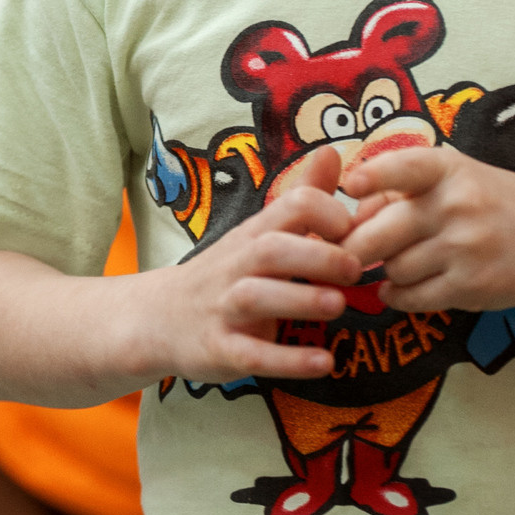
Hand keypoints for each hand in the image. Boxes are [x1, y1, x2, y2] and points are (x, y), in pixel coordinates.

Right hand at [131, 148, 362, 383]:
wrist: (158, 318)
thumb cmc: (227, 272)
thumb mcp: (260, 232)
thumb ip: (302, 198)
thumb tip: (334, 151)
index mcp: (255, 234)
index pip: (291, 205)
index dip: (327, 211)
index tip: (353, 231)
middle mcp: (236, 266)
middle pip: (272, 249)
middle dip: (318, 256)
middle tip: (356, 270)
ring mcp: (224, 308)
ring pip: (257, 298)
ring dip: (301, 301)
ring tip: (338, 307)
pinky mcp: (219, 349)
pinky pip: (251, 355)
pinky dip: (287, 361)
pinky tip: (324, 363)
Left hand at [338, 144, 514, 322]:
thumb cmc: (495, 201)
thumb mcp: (456, 176)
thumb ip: (403, 188)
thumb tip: (350, 216)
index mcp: (447, 168)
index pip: (402, 167)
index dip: (372, 177)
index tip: (351, 186)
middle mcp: (455, 205)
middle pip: (378, 235)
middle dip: (355, 247)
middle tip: (345, 253)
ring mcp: (464, 248)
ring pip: (393, 268)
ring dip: (387, 270)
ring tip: (401, 263)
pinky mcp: (470, 287)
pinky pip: (412, 297)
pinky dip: (398, 296)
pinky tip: (405, 287)